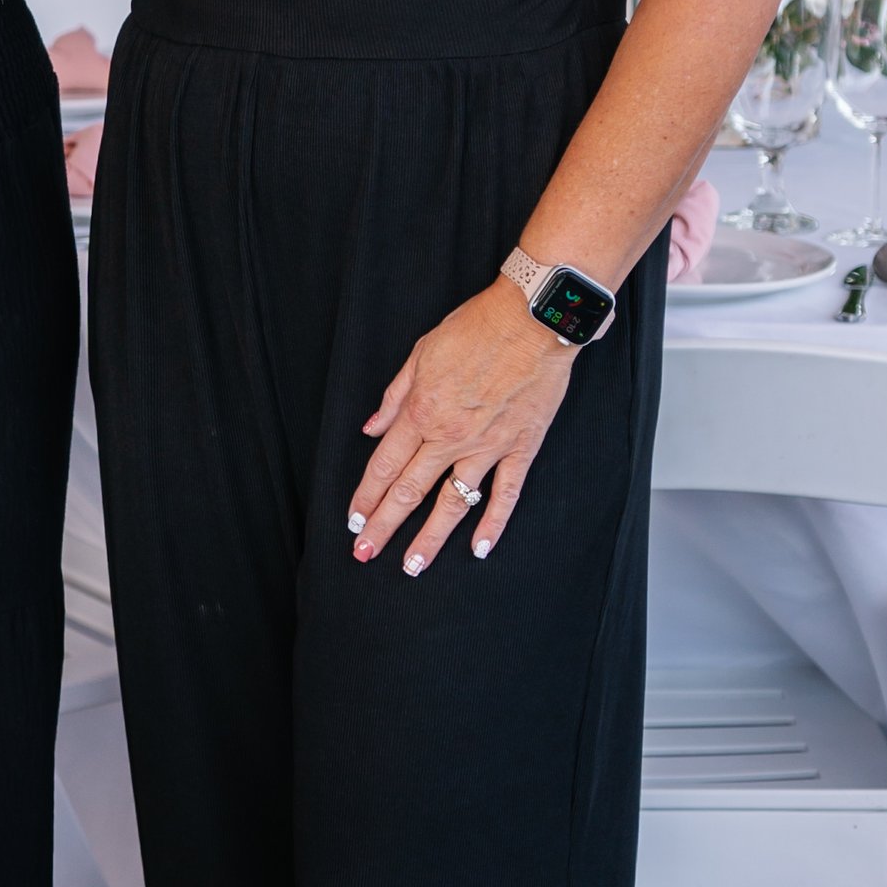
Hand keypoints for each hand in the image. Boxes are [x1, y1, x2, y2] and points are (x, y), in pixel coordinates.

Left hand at [348, 278, 578, 575]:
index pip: (384, 466)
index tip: (354, 523)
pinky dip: (493, 523)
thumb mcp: (421, 353)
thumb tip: (371, 428)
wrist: (532, 319)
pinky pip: (506, 494)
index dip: (366, 498)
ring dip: (430, 539)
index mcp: (421, 412)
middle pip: (409, 492)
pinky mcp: (521, 447)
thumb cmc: (476, 328)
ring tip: (412, 567)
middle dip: (384, 527)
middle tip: (365, 554)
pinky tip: (479, 549)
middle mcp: (450, 436)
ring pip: (453, 503)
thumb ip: (394, 396)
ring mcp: (487, 446)